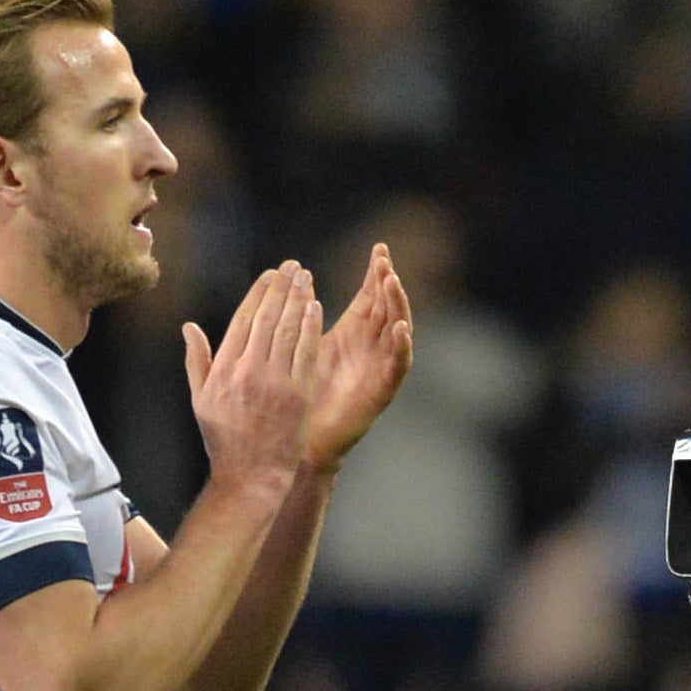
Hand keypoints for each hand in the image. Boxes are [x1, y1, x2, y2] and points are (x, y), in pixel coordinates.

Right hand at [184, 264, 321, 495]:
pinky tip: (316, 308)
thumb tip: (189, 327)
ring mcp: (274, 383)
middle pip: (267, 319)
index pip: (243, 321)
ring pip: (287, 331)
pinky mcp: (297, 395)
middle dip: (281, 288)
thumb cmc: (225, 440)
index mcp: (224, 370)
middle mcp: (247, 372)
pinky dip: (310, 328)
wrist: (251, 475)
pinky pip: (305, 354)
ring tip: (305, 278)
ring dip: (298, 300)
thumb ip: (197, 361)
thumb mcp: (201, 400)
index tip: (269, 275)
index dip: (258, 294)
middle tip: (292, 266)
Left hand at [305, 242, 413, 469]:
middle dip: (389, 283)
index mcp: (352, 335)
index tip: (379, 249)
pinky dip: (402, 347)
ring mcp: (378, 369)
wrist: (298, 441)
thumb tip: (288, 278)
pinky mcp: (381, 392)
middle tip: (386, 260)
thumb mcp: (295, 346)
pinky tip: (400, 329)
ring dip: (398, 307)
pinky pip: (398, 367)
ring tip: (393, 284)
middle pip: (387, 308)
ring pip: (397, 332)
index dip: (376, 274)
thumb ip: (296, 315)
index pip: (370, 297)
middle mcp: (370, 349)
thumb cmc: (295, 396)